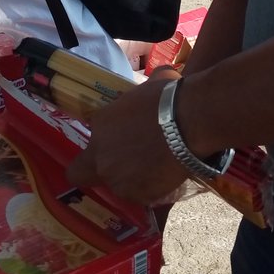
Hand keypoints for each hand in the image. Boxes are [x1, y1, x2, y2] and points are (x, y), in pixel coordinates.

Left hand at [66, 74, 189, 204]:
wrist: (189, 121)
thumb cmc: (169, 97)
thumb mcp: (152, 83)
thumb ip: (146, 89)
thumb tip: (161, 78)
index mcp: (100, 125)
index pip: (84, 141)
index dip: (97, 147)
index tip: (112, 146)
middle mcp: (101, 157)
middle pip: (83, 175)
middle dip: (99, 172)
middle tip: (125, 166)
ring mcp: (118, 180)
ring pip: (118, 187)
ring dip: (131, 181)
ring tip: (155, 169)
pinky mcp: (140, 196)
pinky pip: (143, 196)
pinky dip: (153, 189)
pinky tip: (168, 176)